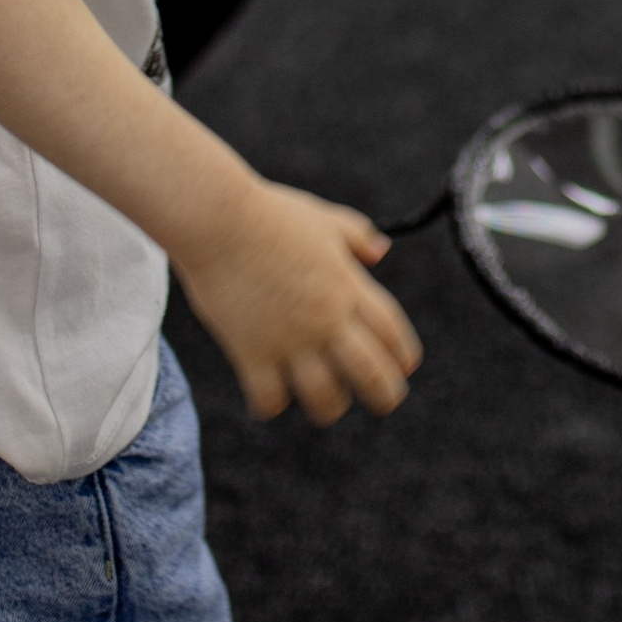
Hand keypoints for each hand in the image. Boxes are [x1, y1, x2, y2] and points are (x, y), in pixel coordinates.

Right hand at [175, 179, 422, 424]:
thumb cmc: (268, 214)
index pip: (393, 333)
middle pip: (372, 375)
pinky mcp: (252, 352)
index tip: (403, 369)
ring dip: (330, 407)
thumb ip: (356, 236)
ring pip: (326, 399)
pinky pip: (270, 399)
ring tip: (324, 404)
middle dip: (385, 397)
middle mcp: (326, 318)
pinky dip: (271, 405)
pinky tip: (269, 398)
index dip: (403, 357)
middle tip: (382, 403)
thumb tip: (381, 251)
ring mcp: (290, 339)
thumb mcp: (322, 220)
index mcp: (348, 286)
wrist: (217, 219)